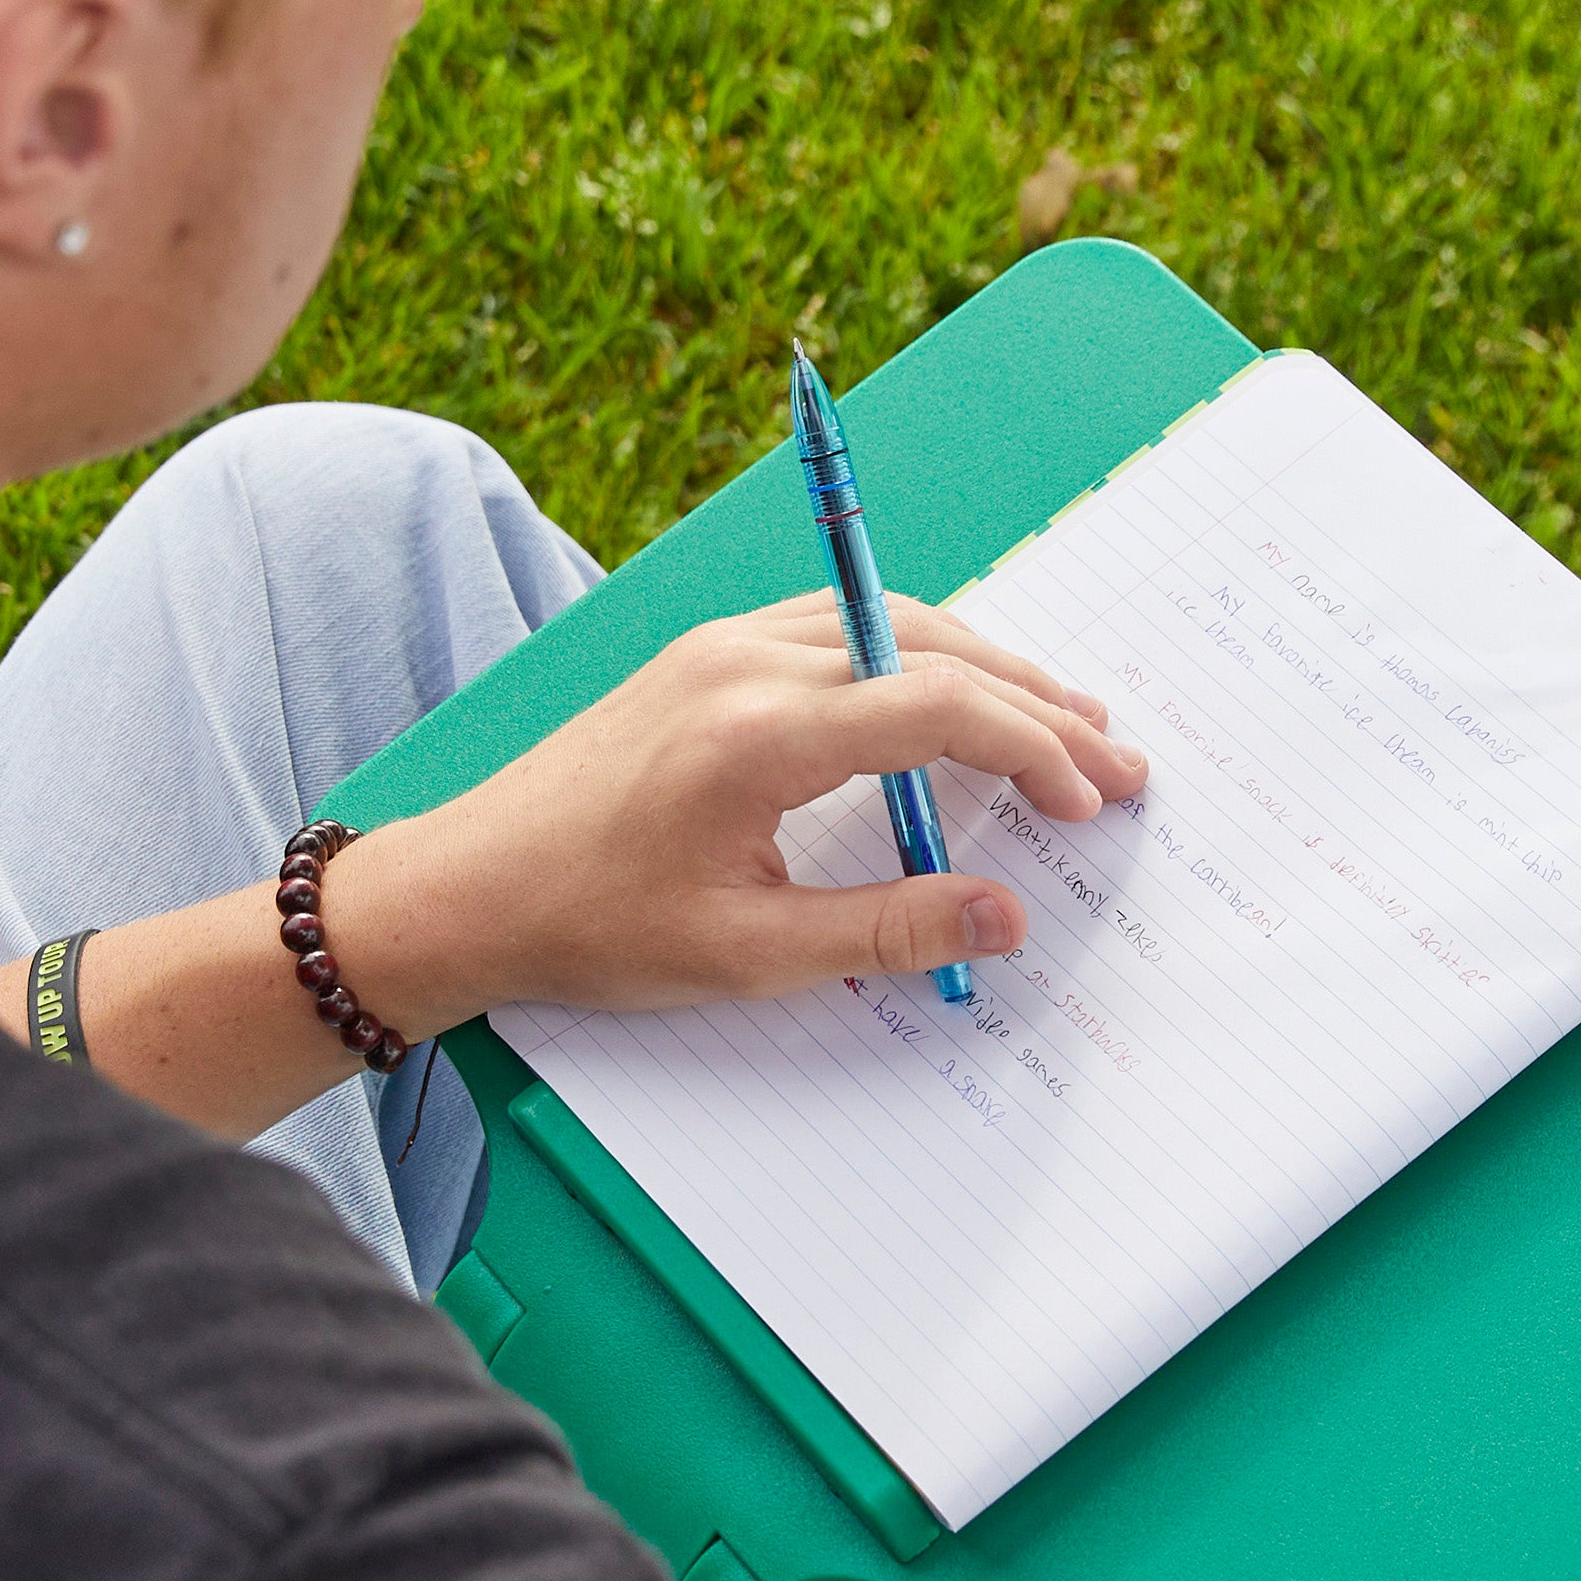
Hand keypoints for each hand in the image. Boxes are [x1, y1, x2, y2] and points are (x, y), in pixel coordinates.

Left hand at [330, 593, 1147, 1029]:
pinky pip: (839, 628)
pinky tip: (953, 697)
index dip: (1033, 749)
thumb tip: (1009, 915)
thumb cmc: (590, 927)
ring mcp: (720, 648)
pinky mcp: (703, 656)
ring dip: (984, 667)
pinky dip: (917, 657)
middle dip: (1036, 704)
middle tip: (1116, 758)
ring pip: (891, 625)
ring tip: (1060, 722)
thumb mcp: (746, 954)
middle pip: (932, 651)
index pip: (939, 708)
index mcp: (758, 733)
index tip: (1089, 800)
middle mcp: (744, 663)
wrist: (465, 887)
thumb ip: (886, 930)